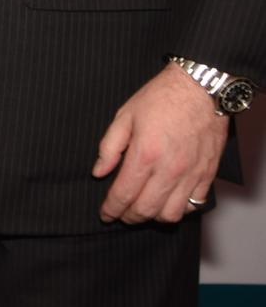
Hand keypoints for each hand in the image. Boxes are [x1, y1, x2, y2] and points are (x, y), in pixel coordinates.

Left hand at [92, 64, 230, 223]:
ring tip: (143, 209)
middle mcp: (169, 169)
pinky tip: (168, 201)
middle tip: (120, 214)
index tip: (105, 214)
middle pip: (146, 210)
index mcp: (145, 154)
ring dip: (153, 217)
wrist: (201, 88)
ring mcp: (191, 174)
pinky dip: (179, 210)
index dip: (111, 209)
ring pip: (171, 214)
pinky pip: (194, 205)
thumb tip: (99, 172)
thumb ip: (110, 147)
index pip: (124, 194)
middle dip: (128, 217)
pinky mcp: (208, 174)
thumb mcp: (125, 116)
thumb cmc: (162, 98)